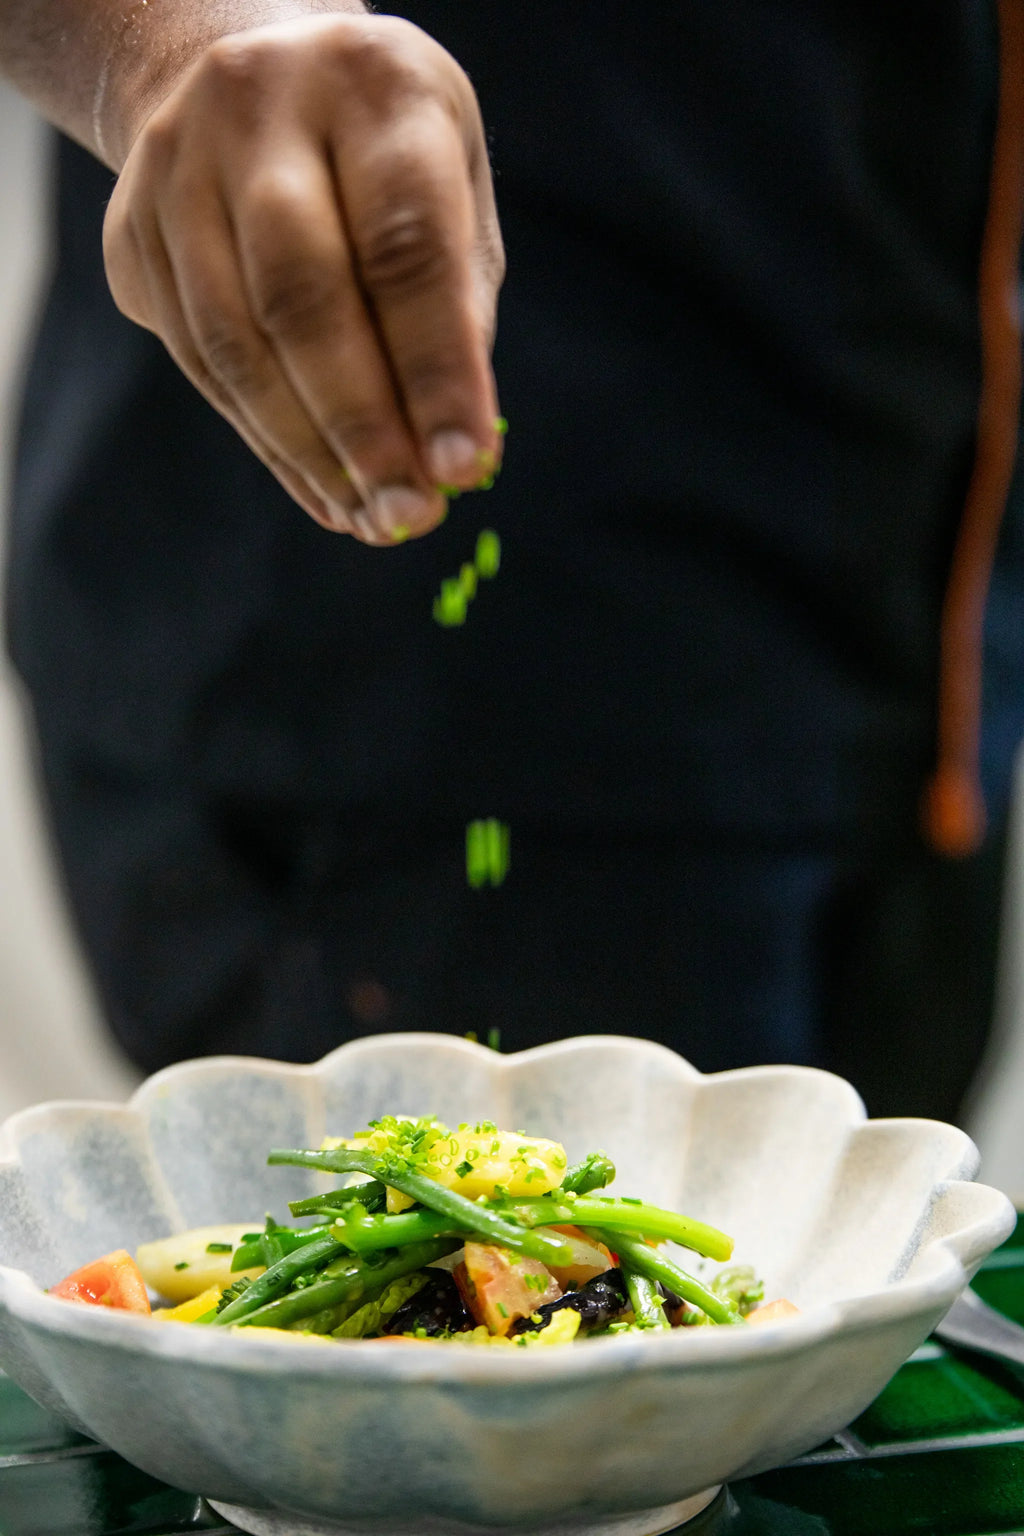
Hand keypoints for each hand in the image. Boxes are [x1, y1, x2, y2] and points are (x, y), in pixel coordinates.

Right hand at [102, 13, 503, 542]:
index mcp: (371, 83)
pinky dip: (267, 441)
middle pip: (303, 296)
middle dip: (363, 427)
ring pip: (235, 341)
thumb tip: (450, 453)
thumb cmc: (382, 155)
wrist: (247, 74)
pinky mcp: (131, 231)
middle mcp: (259, 107)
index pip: (404, 244)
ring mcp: (177, 166)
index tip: (465, 464)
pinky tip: (323, 491)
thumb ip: (457, 307)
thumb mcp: (452, 190)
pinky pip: (200, 362)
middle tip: (410, 514)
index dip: (435, 368)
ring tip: (371, 520)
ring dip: (309, 453)